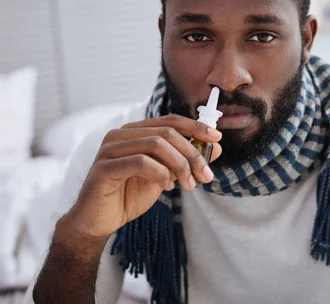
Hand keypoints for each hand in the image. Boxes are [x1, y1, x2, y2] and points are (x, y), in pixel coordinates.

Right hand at [64, 114, 221, 240]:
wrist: (98, 222)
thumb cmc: (129, 196)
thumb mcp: (165, 176)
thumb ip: (186, 160)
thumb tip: (216, 148)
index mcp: (134, 132)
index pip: (170, 121)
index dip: (196, 127)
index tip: (217, 139)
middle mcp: (120, 134)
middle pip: (167, 132)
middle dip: (193, 153)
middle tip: (206, 175)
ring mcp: (110, 149)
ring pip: (156, 144)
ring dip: (180, 165)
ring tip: (188, 185)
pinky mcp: (104, 167)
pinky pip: (141, 162)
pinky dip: (161, 173)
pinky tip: (167, 186)